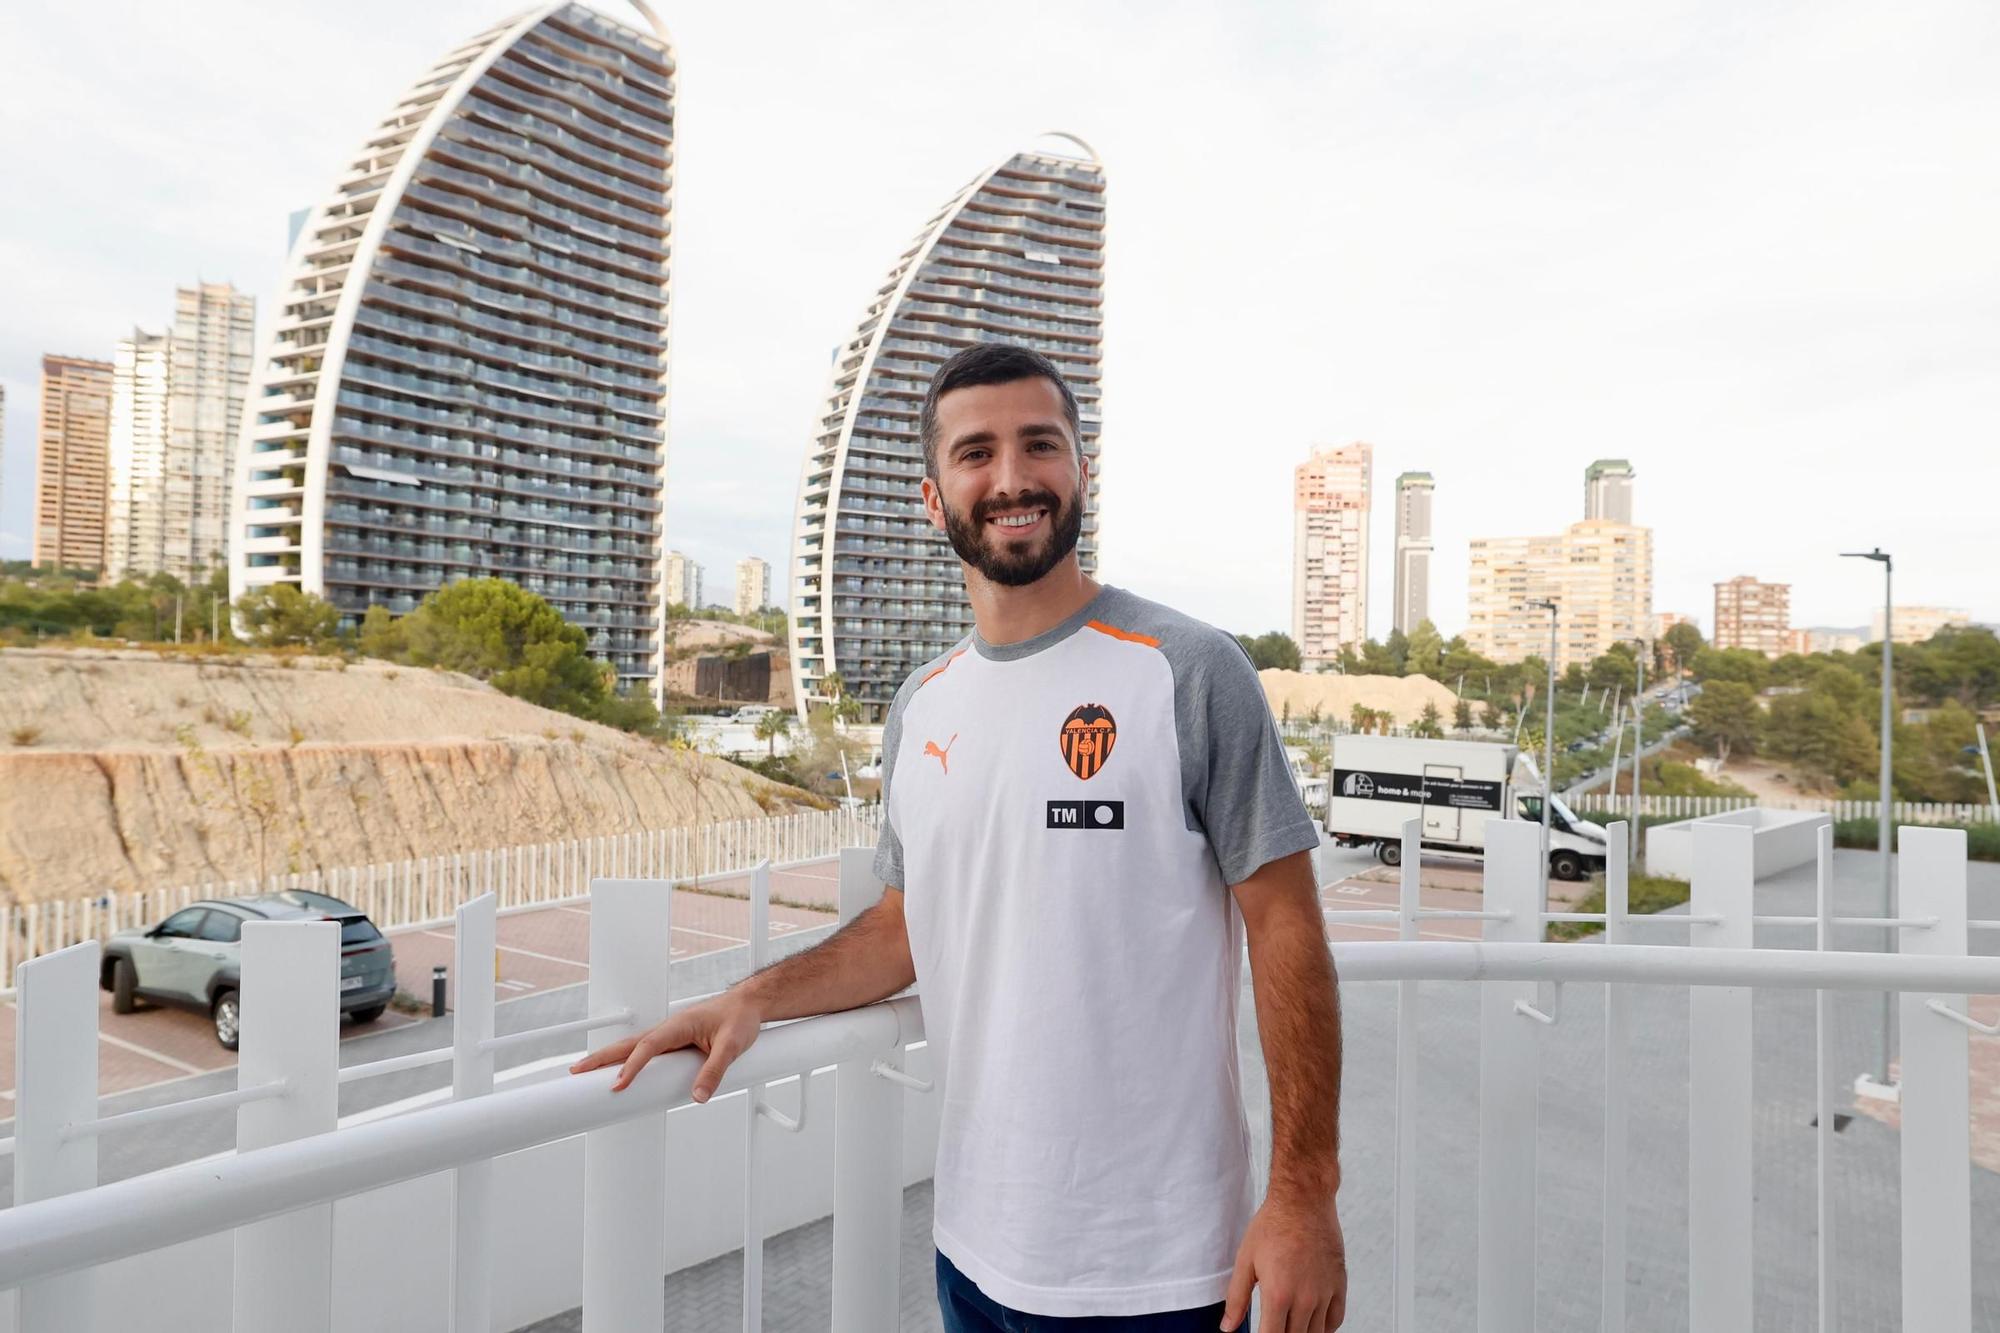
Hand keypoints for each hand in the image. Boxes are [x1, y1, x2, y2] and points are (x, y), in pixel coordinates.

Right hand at [567, 993, 762, 1100]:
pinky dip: (626, 1059)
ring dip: (610, 1058)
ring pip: (633, 1047)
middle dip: (601, 1057)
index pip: (648, 1047)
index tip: (618, 1085)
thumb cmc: (739, 1018)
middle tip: (577, 1071)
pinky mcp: (673, 1041)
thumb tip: (698, 1096)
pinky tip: (618, 1070)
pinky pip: (644, 1051)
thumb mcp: (732, 1046)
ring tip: (587, 1072)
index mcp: (678, 1025)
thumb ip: (715, 1071)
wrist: (747, 1005)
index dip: (631, 1066)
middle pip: (628, 1044)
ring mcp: (669, 1034)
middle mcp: (669, 1028)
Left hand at [1220, 1194, 1346, 1331]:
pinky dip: (1324, 1329)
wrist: (1303, 1200)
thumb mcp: (1245, 1260)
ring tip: (1289, 1326)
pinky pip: (1335, 1320)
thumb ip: (1236, 1298)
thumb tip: (1228, 1326)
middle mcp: (1305, 1298)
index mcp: (1278, 1294)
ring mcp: (1325, 1293)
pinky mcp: (1339, 1284)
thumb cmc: (1273, 1225)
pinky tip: (1311, 1323)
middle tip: (1273, 1327)